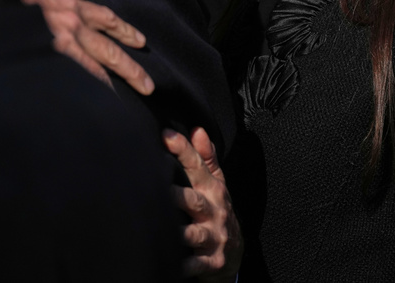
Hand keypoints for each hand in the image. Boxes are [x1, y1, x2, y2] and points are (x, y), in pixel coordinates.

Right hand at [22, 0, 153, 94]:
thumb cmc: (14, 3)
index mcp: (71, 7)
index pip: (106, 18)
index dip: (124, 30)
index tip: (140, 41)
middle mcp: (74, 24)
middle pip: (109, 46)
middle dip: (131, 65)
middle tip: (148, 83)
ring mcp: (66, 41)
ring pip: (102, 60)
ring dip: (124, 74)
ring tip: (143, 89)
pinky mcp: (56, 55)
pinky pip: (83, 71)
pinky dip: (98, 82)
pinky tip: (111, 95)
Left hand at [165, 127, 242, 281]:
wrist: (234, 253)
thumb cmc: (219, 212)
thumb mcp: (217, 184)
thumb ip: (206, 158)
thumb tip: (197, 130)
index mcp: (214, 190)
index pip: (198, 167)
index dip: (184, 150)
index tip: (166, 135)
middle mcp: (214, 212)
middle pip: (195, 200)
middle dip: (179, 195)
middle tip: (160, 189)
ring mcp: (213, 237)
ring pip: (194, 234)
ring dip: (180, 232)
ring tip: (166, 230)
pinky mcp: (210, 262)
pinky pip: (195, 264)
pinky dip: (185, 266)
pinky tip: (172, 264)